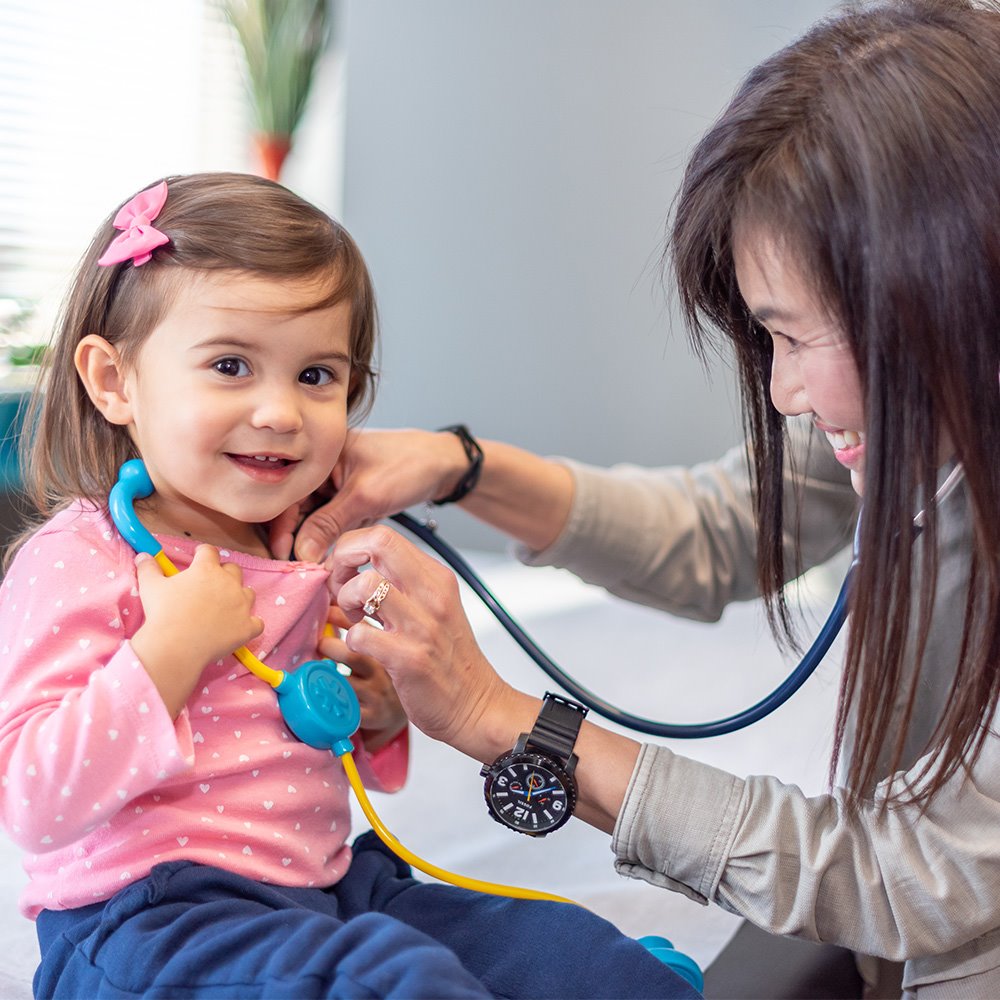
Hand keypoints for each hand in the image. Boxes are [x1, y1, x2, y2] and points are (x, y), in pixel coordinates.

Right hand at [130, 545, 263, 715]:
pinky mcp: (247, 627)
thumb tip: (143, 556)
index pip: (209, 551)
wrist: (176, 646)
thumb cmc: (162, 613)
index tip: (198, 559)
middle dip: (224, 574)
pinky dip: (251, 625)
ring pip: (248, 593)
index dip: (203, 554)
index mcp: (206, 569)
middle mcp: (229, 583)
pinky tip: (241, 628)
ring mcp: (242, 605)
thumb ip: (148, 568)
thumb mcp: (151, 586)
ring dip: (239, 597)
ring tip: (225, 607)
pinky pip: (257, 623)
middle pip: (233, 570)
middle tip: (210, 586)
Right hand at [269, 428, 470, 562]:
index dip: (281, 526)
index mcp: (319, 452)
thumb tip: (301, 553)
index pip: (287, 492)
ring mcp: (336, 484)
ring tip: (313, 566)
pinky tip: (328, 558)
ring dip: (313, 541)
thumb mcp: (365, 497)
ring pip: (313, 518)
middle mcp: (322, 467)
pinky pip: (331, 522)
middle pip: (296, 508)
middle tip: (297, 567)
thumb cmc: (408, 467)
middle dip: (296, 537)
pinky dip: (330, 538)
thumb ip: (328, 524)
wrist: (444, 466)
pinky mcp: (349, 499)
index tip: (284, 556)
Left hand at [326, 524, 525, 761]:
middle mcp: (432, 595)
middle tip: (341, 587)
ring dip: (346, 600)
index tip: (344, 571)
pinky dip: (350, 639)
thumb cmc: (449, 659)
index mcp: (436, 578)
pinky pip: (360, 635)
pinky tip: (362, 647)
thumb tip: (356, 565)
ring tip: (354, 618)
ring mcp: (422, 626)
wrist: (476, 705)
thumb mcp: (435, 607)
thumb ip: (403, 583)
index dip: (352, 547)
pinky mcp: (408, 659)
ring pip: (366, 584)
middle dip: (344, 559)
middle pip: (378, 544)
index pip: (385, 535)